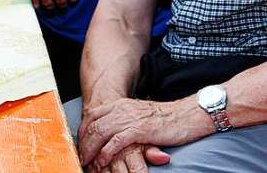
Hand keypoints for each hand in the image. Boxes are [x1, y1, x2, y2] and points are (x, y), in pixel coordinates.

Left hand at [79, 96, 205, 168]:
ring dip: (91, 149)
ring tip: (87, 161)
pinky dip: (106, 152)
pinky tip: (102, 161)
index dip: (84, 130)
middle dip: (84, 142)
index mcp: (120, 104)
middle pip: (93, 124)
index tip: (80, 143)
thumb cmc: (165, 119)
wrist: (187, 115)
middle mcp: (121, 109)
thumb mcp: (139, 116)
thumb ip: (125, 121)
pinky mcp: (139, 129)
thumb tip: (112, 134)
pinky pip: (116, 141)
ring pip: (101, 132)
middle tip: (80, 156)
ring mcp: (129, 118)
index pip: (93, 115)